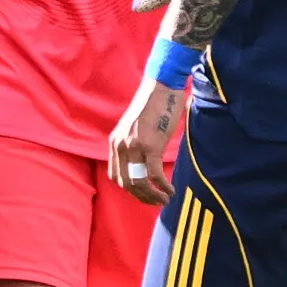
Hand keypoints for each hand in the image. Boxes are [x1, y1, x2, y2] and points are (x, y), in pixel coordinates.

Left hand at [106, 82, 182, 205]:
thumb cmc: (153, 103)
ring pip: (139, 183)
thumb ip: (134, 143)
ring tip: (165, 199)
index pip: (115, 175)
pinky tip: (170, 190)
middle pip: (126, 183)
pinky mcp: (151, 146)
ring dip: (152, 196)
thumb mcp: (135, 127)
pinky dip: (163, 186)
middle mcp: (121, 145)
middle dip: (142, 197)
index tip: (143, 193)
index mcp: (115, 141)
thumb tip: (144, 161)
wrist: (162, 85)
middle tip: (156, 201)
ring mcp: (135, 146)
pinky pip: (154, 175)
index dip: (129, 189)